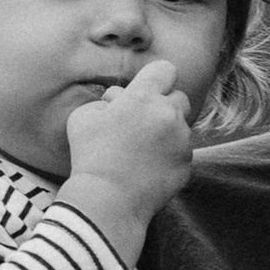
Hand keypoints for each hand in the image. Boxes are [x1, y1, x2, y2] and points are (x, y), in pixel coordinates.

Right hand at [60, 58, 191, 250]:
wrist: (107, 200)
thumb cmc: (89, 156)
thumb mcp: (82, 117)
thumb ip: (105, 101)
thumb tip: (117, 100)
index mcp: (143, 98)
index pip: (164, 69)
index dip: (155, 78)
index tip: (146, 91)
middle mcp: (168, 114)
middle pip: (179, 97)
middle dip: (164, 106)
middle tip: (143, 123)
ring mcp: (182, 141)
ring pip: (181, 127)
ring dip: (167, 133)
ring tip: (141, 152)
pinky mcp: (187, 165)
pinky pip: (182, 153)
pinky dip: (169, 158)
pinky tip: (148, 169)